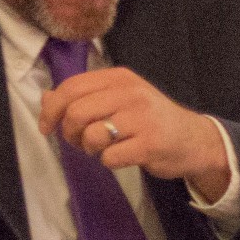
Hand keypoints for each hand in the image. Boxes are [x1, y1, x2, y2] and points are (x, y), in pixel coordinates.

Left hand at [40, 67, 232, 202]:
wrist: (194, 140)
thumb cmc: (149, 120)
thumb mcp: (118, 99)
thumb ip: (83, 97)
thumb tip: (46, 98)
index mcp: (119, 77)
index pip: (71, 87)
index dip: (52, 109)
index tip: (47, 127)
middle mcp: (130, 93)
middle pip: (76, 112)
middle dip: (69, 133)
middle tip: (78, 142)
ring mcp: (141, 118)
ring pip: (91, 135)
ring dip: (89, 148)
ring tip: (102, 148)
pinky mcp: (150, 144)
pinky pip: (110, 157)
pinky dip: (109, 162)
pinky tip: (121, 156)